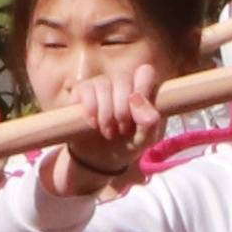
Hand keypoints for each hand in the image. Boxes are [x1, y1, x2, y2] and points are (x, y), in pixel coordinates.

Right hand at [58, 56, 155, 189]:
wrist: (100, 159)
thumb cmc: (127, 145)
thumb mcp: (144, 141)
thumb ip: (149, 122)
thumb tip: (136, 99)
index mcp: (142, 91)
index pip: (145, 72)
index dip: (142, 86)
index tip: (136, 109)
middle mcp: (122, 83)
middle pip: (123, 79)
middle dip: (122, 110)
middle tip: (121, 130)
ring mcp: (101, 84)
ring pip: (103, 84)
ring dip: (106, 113)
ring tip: (108, 132)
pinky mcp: (82, 90)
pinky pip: (85, 89)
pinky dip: (90, 109)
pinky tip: (93, 123)